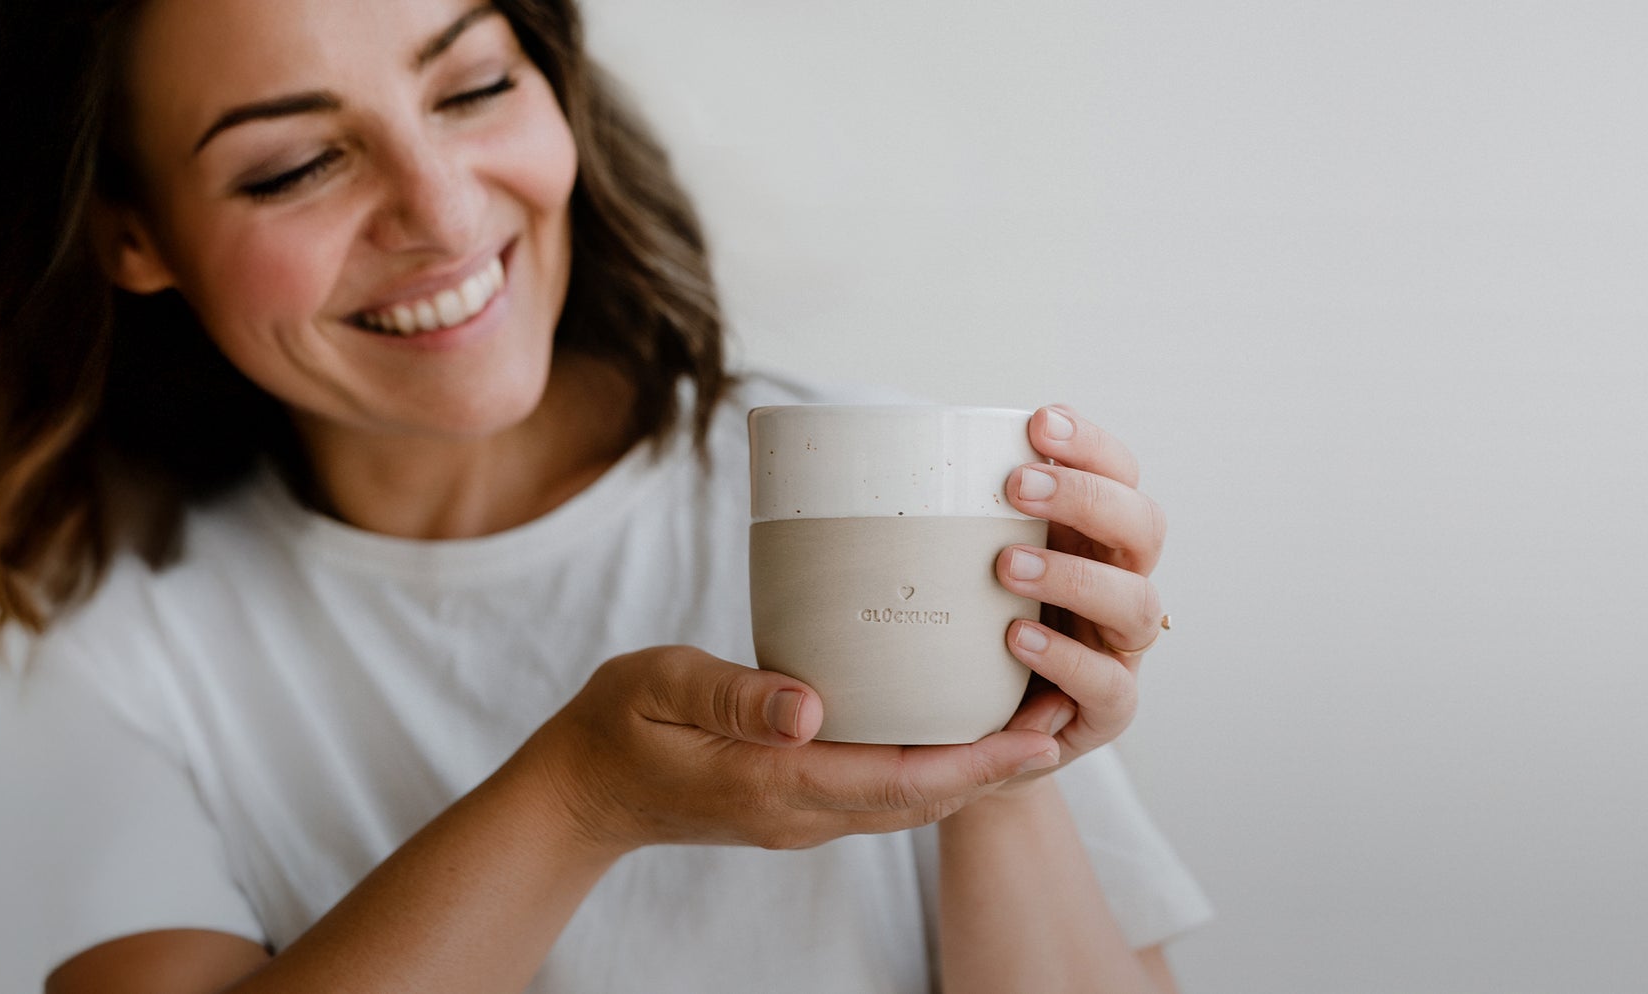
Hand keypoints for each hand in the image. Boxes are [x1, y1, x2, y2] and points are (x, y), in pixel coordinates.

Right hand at [519, 646, 1061, 854]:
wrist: (580, 791)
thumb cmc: (615, 725)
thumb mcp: (661, 688)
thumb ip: (733, 695)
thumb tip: (809, 708)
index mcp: (775, 784)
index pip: (897, 781)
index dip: (976, 763)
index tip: (1037, 735)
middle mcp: (801, 811)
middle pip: (923, 799)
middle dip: (999, 767)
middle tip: (1066, 715)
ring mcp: (803, 815)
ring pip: (910, 801)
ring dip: (975, 770)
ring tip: (1036, 721)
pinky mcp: (799, 802)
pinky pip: (885, 792)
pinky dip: (935, 768)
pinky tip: (962, 729)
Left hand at [989, 405, 1167, 790]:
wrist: (978, 731)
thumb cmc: (970, 630)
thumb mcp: (965, 565)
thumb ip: (953, 519)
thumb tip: (885, 454)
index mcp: (1093, 537)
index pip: (1119, 474)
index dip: (1090, 445)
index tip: (1039, 422)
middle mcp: (1120, 583)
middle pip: (1145, 525)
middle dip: (1086, 496)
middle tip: (1017, 485)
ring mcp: (1120, 648)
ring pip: (1137, 602)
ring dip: (1074, 575)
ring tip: (1005, 566)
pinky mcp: (1108, 709)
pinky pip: (1110, 685)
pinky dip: (1065, 658)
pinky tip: (1015, 638)